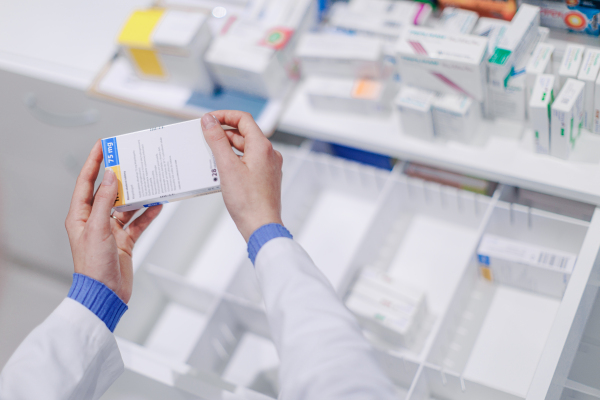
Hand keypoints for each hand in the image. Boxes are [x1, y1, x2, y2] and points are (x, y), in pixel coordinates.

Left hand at [65, 140, 161, 302]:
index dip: (94, 162)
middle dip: (120, 177)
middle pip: (108, 192)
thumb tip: (111, 178)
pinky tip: (158, 205)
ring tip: (149, 182)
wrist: (106, 294)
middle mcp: (95, 220)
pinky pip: (138, 222)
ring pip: (126, 206)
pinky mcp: (124, 240)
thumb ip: (105, 202)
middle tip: (131, 161)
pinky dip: (148, 213)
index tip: (103, 146)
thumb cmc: (94, 266)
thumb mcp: (98, 229)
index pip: (86, 182)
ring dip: (138, 195)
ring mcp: (110, 230)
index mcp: (80, 216)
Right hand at [201, 111, 282, 241]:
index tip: (209, 119)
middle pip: (244, 133)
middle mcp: (269, 154)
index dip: (225, 115)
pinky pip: (248, 162)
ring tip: (210, 154)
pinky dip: (235, 160)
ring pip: (246, 148)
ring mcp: (269, 167)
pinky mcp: (265, 178)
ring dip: (228, 148)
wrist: (261, 226)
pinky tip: (221, 169)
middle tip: (205, 137)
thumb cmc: (248, 202)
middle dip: (223, 133)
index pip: (244, 119)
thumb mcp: (227, 167)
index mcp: (263, 147)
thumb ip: (217, 141)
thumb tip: (209, 121)